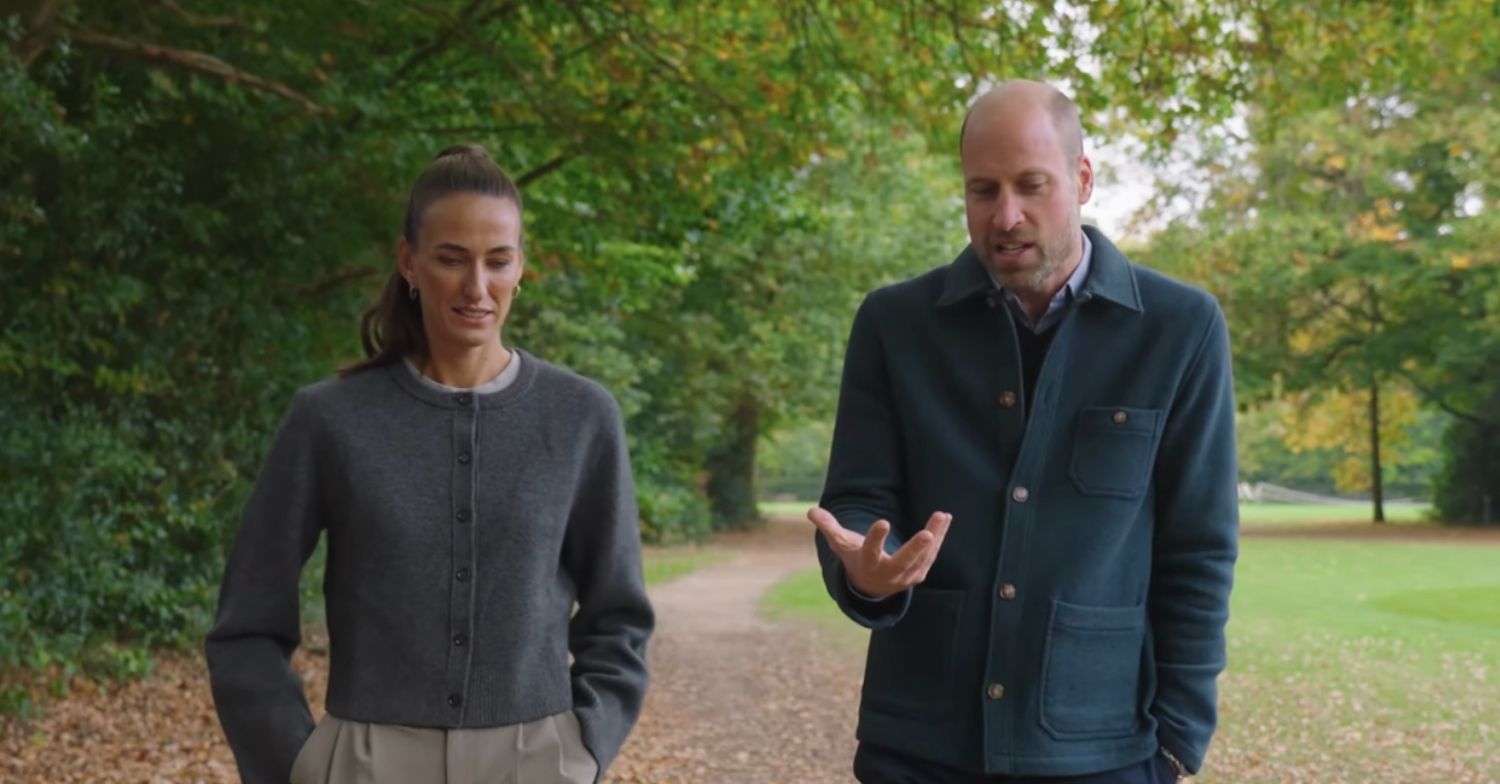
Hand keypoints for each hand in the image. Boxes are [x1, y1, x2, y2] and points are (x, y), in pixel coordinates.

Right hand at [807, 507, 951, 599]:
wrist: (871, 587)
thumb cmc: (856, 558)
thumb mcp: (841, 545)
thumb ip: (829, 528)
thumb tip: (811, 511)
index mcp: (867, 564)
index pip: (871, 551)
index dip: (876, 538)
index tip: (883, 522)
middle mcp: (888, 573)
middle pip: (903, 561)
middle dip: (915, 549)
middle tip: (927, 534)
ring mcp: (905, 576)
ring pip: (923, 557)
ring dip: (935, 536)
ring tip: (942, 515)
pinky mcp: (918, 574)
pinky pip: (931, 556)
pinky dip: (939, 538)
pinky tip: (944, 520)